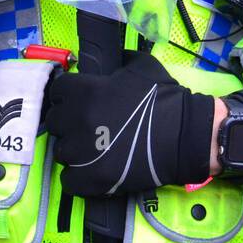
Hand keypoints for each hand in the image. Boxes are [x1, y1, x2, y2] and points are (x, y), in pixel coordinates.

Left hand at [44, 52, 214, 196]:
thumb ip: (118, 63)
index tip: (78, 101)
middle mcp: (77, 120)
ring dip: (75, 150)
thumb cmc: (165, 99)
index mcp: (85, 91)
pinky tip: (94, 170)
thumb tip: (110, 61)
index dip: (67, 95)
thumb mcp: (141, 67)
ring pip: (62, 152)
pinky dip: (79, 177)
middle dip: (69, 123)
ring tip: (95, 150)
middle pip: (55, 122)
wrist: (187, 135)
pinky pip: (68, 180)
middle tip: (88, 126)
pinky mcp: (91, 180)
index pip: (57, 91)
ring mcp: (82, 153)